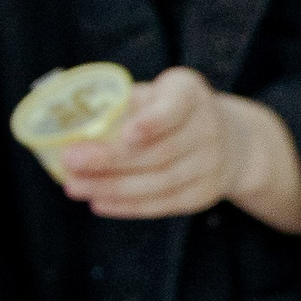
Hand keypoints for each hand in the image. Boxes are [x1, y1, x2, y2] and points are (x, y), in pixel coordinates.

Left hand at [57, 69, 300, 232]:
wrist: (229, 141)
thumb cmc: (172, 112)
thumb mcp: (155, 94)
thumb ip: (124, 104)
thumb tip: (73, 120)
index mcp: (189, 94)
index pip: (174, 108)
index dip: (152, 123)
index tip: (126, 134)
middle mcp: (208, 128)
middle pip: (159, 152)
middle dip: (111, 159)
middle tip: (71, 161)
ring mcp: (210, 164)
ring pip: (158, 182)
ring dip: (112, 187)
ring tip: (74, 186)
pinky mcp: (203, 193)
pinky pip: (163, 204)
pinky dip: (128, 206)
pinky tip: (99, 202)